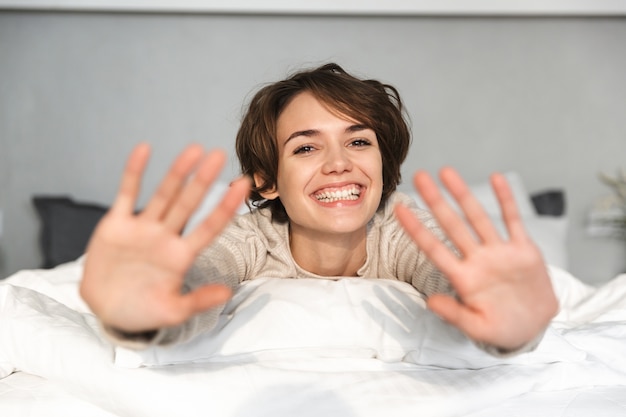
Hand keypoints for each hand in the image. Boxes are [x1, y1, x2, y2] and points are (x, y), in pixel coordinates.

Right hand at [80, 143, 249, 332]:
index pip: (209, 227)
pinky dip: (134, 173)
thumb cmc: (142, 311)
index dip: (225, 207)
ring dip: (177, 173)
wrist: (105, 310)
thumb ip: (197, 301)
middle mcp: (166, 237)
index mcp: (181, 256)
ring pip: (163, 195)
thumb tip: (228, 293)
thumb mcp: (172, 312)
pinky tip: (144, 149)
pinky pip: (126, 194)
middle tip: (219, 156)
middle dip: (203, 181)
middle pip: (188, 204)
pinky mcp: (117, 224)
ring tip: (194, 150)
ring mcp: (142, 228)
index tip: (243, 186)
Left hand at [394, 168, 557, 350]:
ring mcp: (500, 253)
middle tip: (419, 177)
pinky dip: (506, 200)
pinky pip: (513, 221)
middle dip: (436, 201)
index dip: (417, 230)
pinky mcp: (524, 250)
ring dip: (463, 195)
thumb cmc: (501, 329)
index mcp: (464, 278)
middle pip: (453, 225)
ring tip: (447, 172)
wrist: (534, 327)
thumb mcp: (478, 328)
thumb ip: (455, 315)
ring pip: (478, 218)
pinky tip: (496, 179)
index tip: (399, 211)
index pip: (434, 249)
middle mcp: (478, 260)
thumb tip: (429, 301)